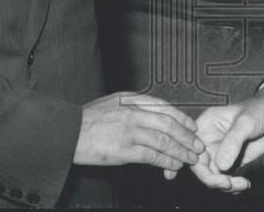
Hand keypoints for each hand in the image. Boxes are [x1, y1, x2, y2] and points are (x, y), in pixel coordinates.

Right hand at [73, 91, 203, 171]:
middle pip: (169, 123)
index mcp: (130, 99)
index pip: (164, 106)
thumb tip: (151, 116)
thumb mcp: (112, 103)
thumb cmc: (86, 120)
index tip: (192, 126)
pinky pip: (152, 155)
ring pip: (164, 140)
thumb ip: (131, 107)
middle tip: (197, 144)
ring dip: (181, 150)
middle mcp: (132, 112)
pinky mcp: (124, 150)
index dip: (181, 117)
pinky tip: (174, 165)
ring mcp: (129, 131)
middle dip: (187, 135)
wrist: (65, 132)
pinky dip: (167, 160)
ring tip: (191, 157)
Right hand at [167, 83, 263, 191]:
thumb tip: (220, 166)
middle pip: (199, 166)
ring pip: (211, 175)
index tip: (214, 172)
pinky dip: (232, 186)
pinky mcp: (230, 162)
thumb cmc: (259, 111)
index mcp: (206, 125)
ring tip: (242, 184)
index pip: (191, 147)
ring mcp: (219, 152)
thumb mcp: (246, 122)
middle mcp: (209, 140)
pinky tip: (244, 184)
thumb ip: (233, 142)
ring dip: (224, 185)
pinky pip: (224, 179)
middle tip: (228, 183)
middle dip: (212, 179)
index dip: (196, 163)